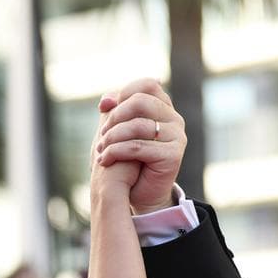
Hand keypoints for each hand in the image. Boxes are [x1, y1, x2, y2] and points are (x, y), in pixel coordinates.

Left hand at [92, 79, 185, 214]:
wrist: (138, 192)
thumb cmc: (127, 159)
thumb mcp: (118, 130)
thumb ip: (113, 111)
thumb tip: (105, 100)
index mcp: (163, 108)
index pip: (147, 85)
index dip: (123, 93)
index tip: (105, 109)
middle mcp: (174, 119)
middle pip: (141, 101)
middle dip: (115, 116)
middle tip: (102, 134)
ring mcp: (177, 136)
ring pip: (137, 125)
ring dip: (112, 137)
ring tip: (101, 150)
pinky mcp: (173, 155)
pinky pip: (138, 147)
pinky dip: (115, 152)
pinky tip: (104, 160)